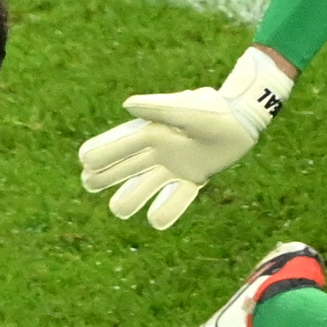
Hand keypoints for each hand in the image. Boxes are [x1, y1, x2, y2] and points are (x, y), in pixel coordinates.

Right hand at [76, 47, 295, 228]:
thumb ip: (159, 109)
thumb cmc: (213, 110)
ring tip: (119, 209)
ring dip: (132, 196)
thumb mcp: (187, 110)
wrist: (242, 118)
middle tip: (88, 182)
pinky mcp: (193, 177)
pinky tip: (156, 219)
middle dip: (106, 174)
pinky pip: (176, 197)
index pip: (121, 144)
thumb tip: (128, 106)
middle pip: (126, 167)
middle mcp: (159, 151)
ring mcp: (174, 166)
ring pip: (145, 186)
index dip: (103, 151)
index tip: (84, 160)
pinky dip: (167, 208)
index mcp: (153, 132)